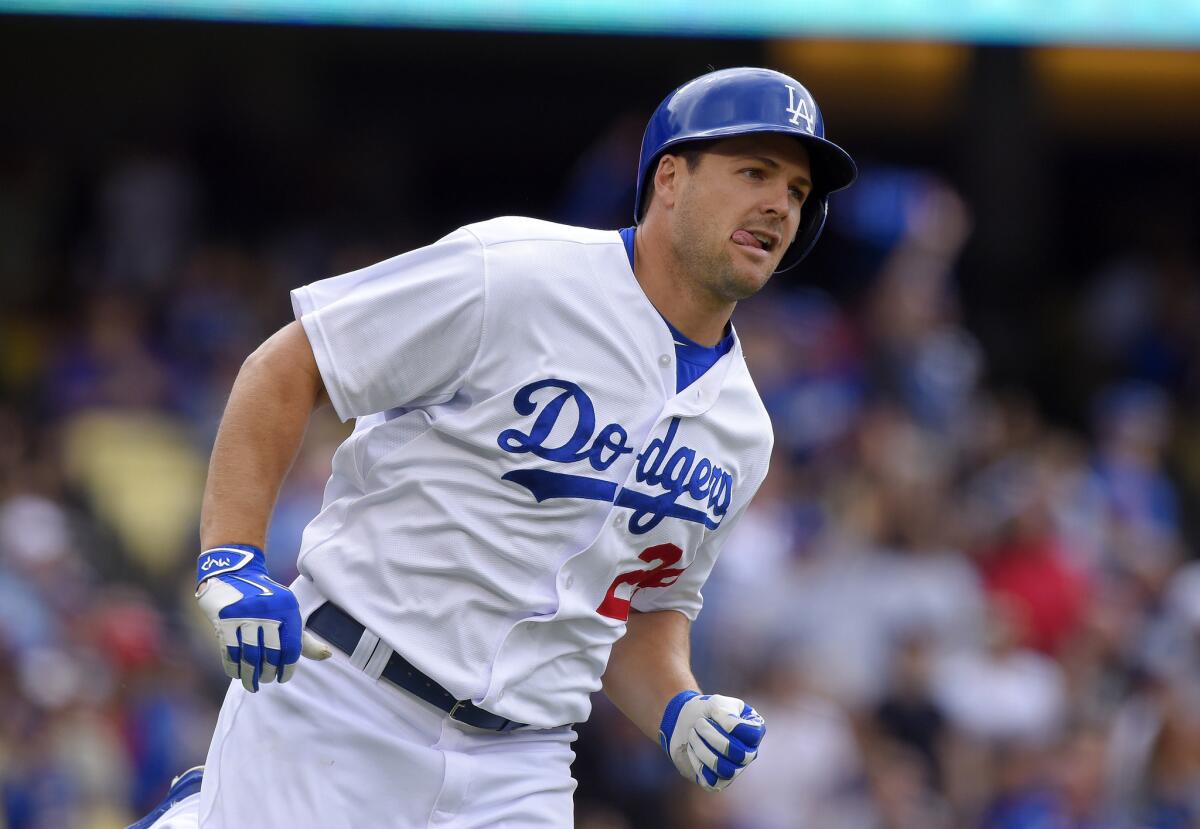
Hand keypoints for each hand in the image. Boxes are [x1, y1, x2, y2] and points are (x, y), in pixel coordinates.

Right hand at [195, 544, 329, 691]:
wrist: (233, 573)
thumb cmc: (266, 600)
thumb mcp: (287, 612)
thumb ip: (303, 637)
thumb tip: (327, 655)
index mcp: (288, 608)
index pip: (292, 647)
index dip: (288, 667)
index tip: (282, 678)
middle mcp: (268, 611)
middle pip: (270, 654)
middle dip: (268, 673)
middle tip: (267, 680)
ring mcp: (244, 616)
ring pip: (249, 656)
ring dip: (250, 675)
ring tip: (253, 684)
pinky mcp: (224, 621)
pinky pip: (230, 652)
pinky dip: (233, 667)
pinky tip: (237, 674)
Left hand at [658, 691, 764, 791]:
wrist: (683, 722)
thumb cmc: (705, 712)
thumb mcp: (717, 703)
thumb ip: (726, 713)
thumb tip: (730, 729)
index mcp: (754, 732)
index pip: (753, 735)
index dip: (733, 725)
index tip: (715, 713)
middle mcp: (748, 753)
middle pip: (738, 754)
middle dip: (713, 736)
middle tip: (698, 723)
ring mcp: (734, 770)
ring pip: (724, 769)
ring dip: (703, 749)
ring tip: (692, 734)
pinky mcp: (717, 782)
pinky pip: (710, 780)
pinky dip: (697, 761)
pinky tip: (691, 747)